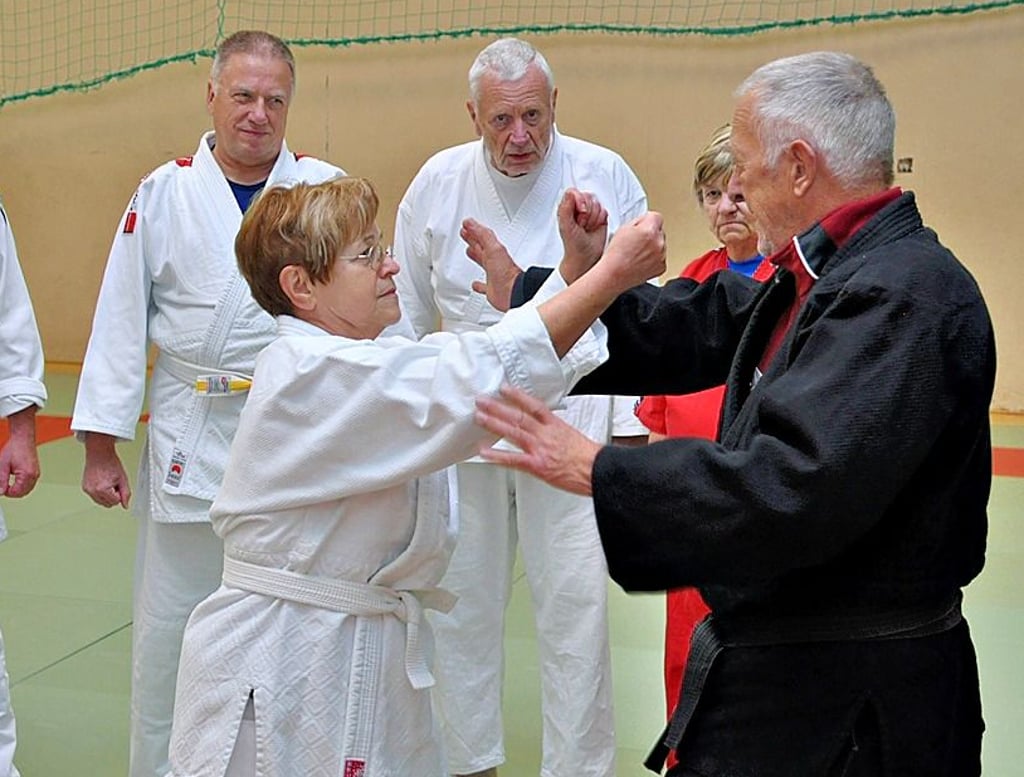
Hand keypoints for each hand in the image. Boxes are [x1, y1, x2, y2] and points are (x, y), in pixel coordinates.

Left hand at [0, 407, 39, 497]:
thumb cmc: (14, 449)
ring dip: (18, 490)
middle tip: (3, 488)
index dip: (6, 492)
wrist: (22, 439)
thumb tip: (0, 492)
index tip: (1, 488)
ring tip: (8, 485)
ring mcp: (36, 473)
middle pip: (23, 493)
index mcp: (27, 475)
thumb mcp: (3, 466)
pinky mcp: (35, 471)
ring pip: (27, 489)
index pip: (16, 492)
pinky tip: (16, 482)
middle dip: (13, 493)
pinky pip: (30, 484)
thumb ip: (2, 481)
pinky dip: (23, 485)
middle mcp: (34, 475)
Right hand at [82, 433, 130, 507]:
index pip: (115, 502)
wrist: (99, 453)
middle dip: (113, 496)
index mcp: (102, 489)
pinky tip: (102, 482)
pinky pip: (95, 497)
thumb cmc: (111, 463)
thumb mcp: (123, 479)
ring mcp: (87, 490)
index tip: (118, 485)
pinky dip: (100, 493)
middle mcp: (92, 491)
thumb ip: (126, 493)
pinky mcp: (84, 488)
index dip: (120, 494)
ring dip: (106, 496)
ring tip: (108, 482)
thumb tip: (125, 505)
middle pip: (107, 504)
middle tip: (114, 484)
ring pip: (101, 502)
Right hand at [462, 218, 520, 312]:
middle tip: (465, 234)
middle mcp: (494, 262)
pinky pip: (483, 286)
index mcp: (494, 251)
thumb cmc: (506, 272)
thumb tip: (471, 222)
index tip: (466, 224)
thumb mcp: (493, 248)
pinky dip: (479, 285)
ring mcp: (493, 275)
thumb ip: (482, 235)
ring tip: (469, 251)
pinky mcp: (492, 289)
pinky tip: (475, 285)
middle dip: (473, 240)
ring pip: (482, 262)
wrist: (514, 292)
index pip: (482, 237)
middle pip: (481, 248)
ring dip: (476, 256)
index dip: (474, 230)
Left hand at [475, 384, 601, 495]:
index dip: (518, 396)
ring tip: (479, 417)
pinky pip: (513, 459)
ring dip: (494, 424)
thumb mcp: (572, 436)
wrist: (597, 471)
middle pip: (519, 416)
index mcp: (555, 426)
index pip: (534, 406)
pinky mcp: (537, 465)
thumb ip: (556, 431)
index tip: (505, 389)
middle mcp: (545, 435)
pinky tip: (484, 452)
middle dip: (498, 407)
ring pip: (514, 432)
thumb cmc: (588, 458)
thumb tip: (547, 428)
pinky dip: (497, 455)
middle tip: (482, 401)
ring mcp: (539, 449)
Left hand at [557, 188, 608, 283]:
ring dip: (593, 218)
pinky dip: (600, 220)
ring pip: (597, 203)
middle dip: (587, 212)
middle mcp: (577, 207)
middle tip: (582, 224)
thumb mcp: (566, 226)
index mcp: (566, 207)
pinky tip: (594, 227)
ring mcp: (589, 212)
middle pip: (588, 196)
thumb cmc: (573, 244)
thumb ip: (566, 208)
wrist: (585, 257)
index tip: (580, 212)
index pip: (574, 192)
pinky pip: (604, 211)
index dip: (580, 201)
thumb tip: (570, 193)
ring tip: (587, 227)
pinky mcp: (600, 216)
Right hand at [594, 211, 666, 292]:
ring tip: (636, 253)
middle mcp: (659, 243)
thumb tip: (646, 220)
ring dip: (652, 247)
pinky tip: (640, 261)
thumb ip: (639, 221)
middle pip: (659, 231)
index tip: (641, 226)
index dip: (647, 221)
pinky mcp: (661, 267)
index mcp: (650, 230)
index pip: (656, 216)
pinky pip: (660, 258)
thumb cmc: (616, 255)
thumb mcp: (624, 228)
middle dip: (650, 234)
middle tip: (635, 242)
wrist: (614, 275)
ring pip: (660, 245)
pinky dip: (652, 259)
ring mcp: (661, 256)